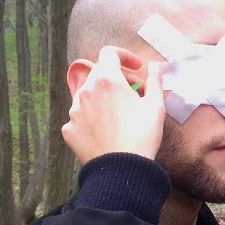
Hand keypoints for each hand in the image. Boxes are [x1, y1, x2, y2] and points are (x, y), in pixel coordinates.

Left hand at [62, 46, 165, 164]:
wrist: (121, 170)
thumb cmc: (141, 136)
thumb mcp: (156, 107)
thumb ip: (155, 83)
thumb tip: (155, 71)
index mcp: (107, 80)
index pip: (109, 53)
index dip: (124, 56)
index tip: (136, 68)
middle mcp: (85, 91)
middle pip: (98, 73)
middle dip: (116, 78)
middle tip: (134, 93)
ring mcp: (74, 111)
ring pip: (88, 95)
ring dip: (103, 98)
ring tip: (120, 115)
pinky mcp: (69, 129)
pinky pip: (81, 117)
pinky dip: (93, 118)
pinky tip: (107, 131)